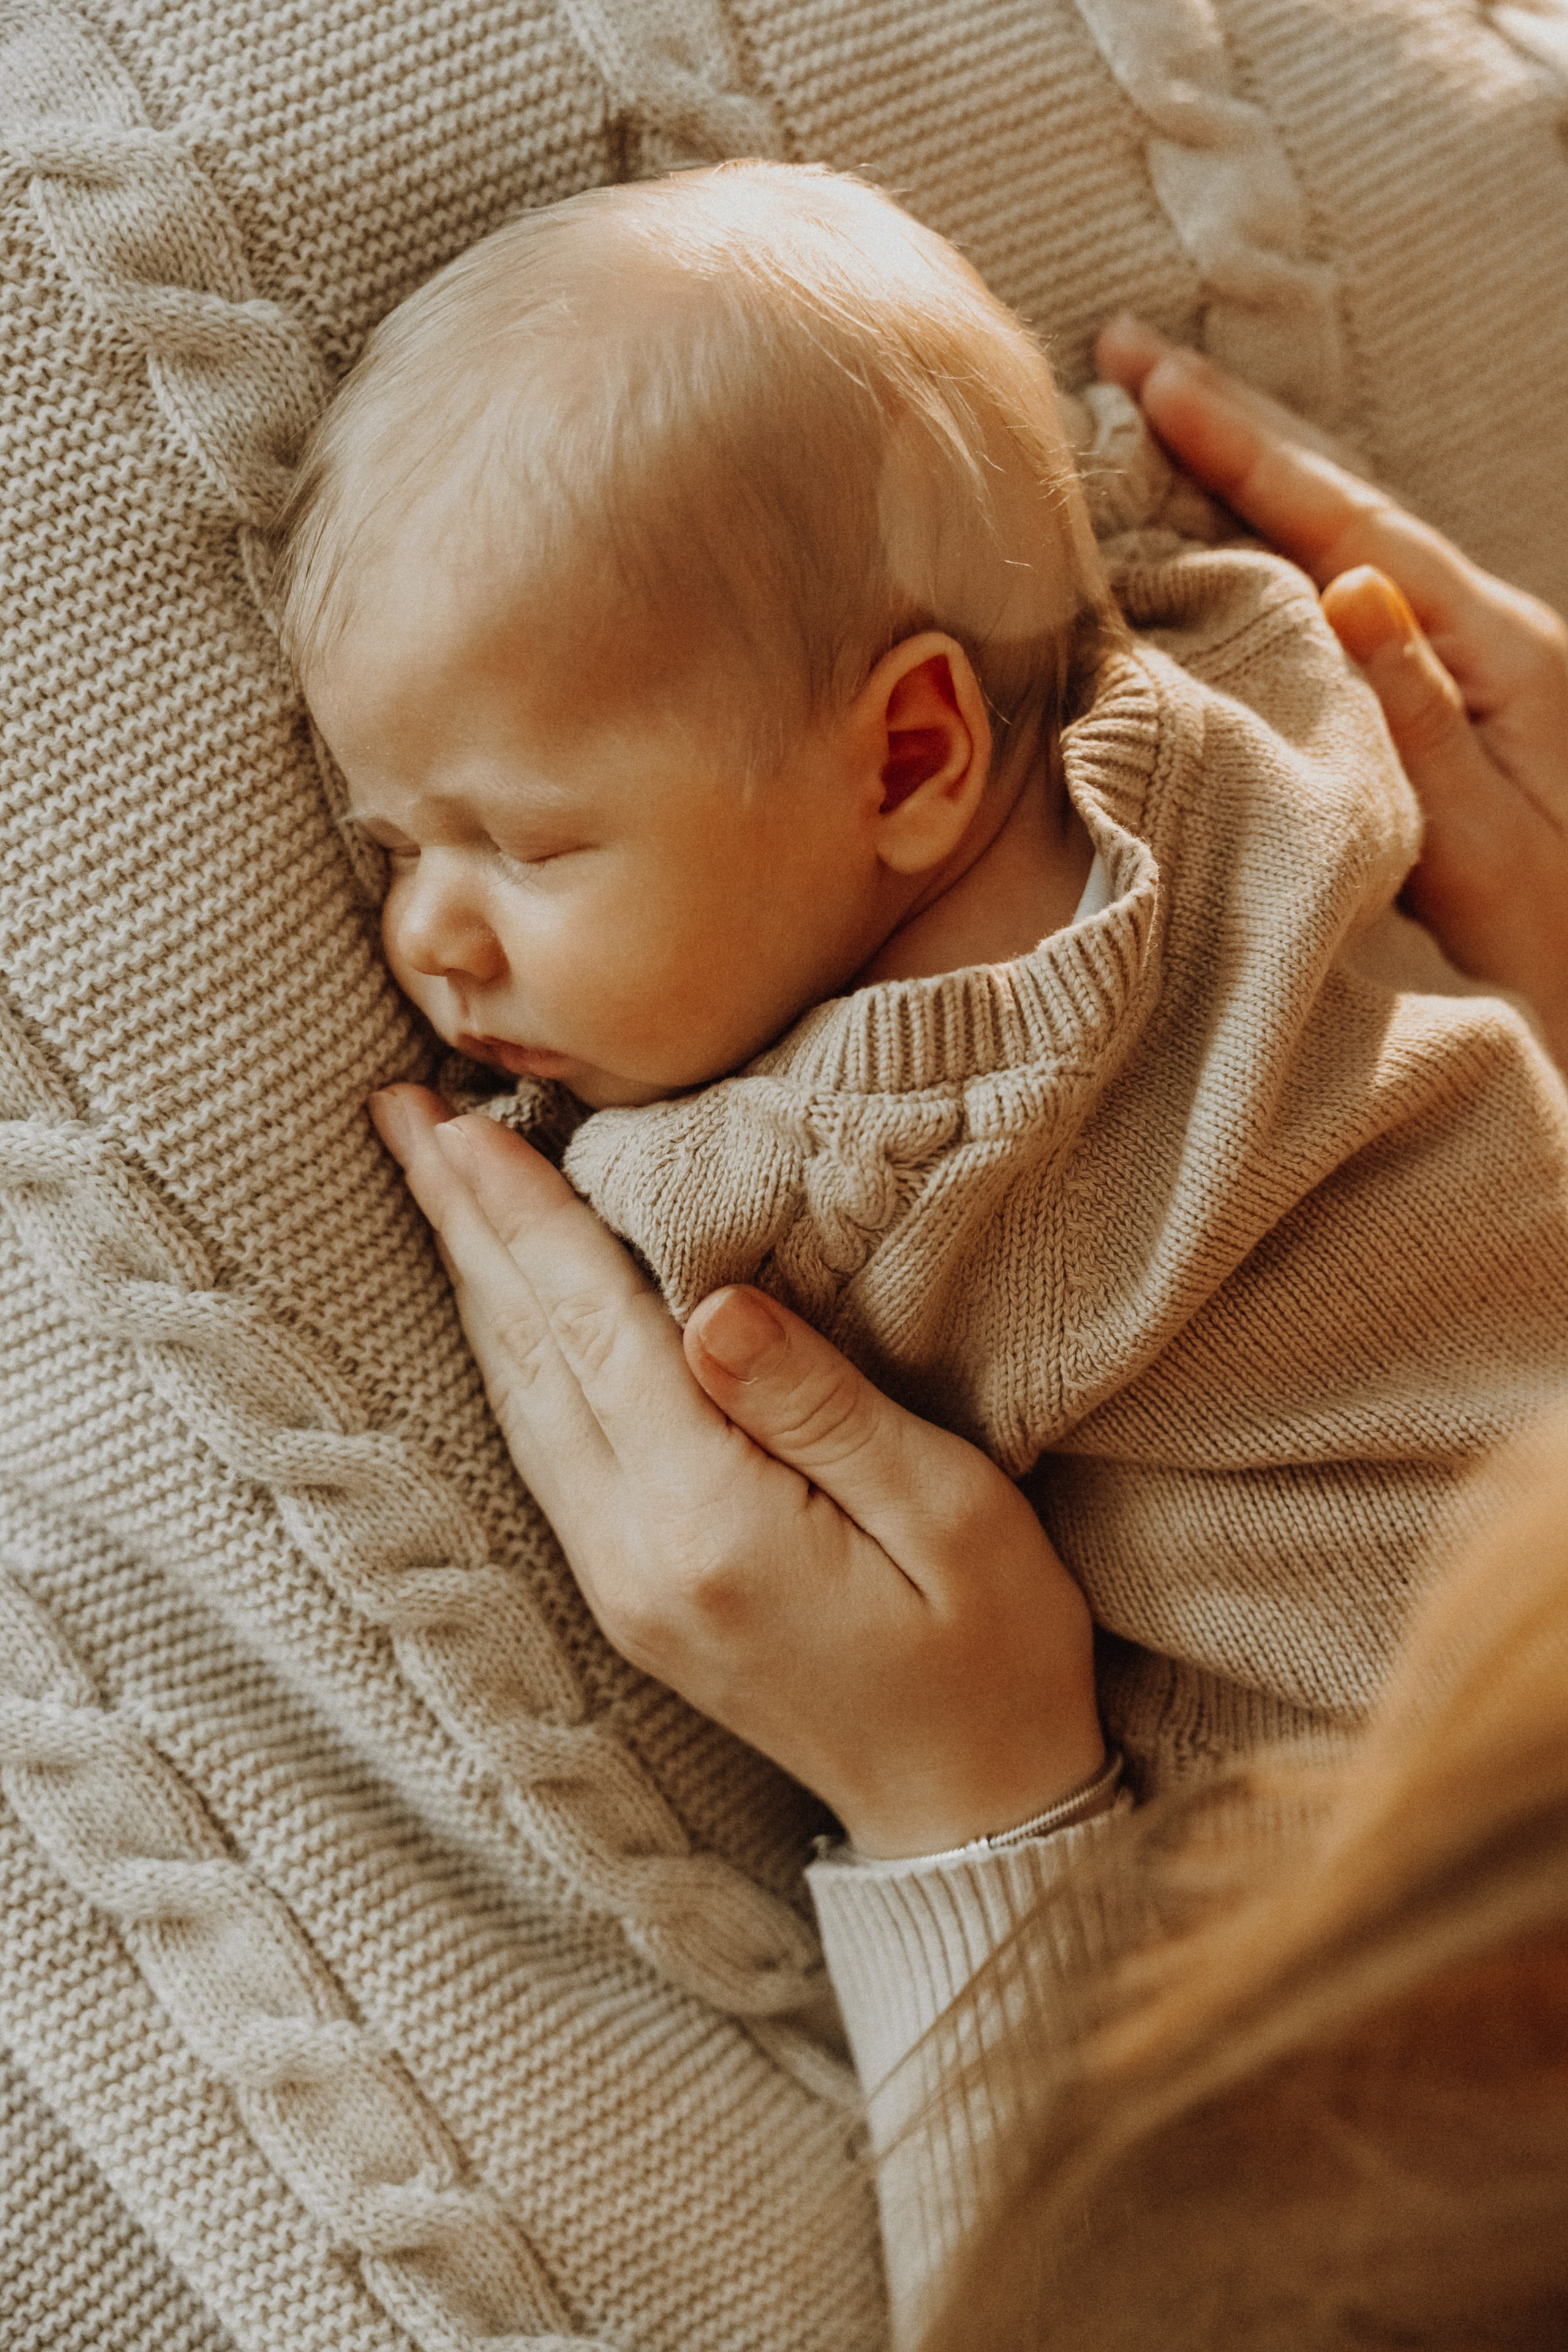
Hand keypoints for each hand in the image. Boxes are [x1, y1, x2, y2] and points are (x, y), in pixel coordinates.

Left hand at [368, 1084, 1104, 1860]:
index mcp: (714, 1524)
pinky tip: (498, 1308)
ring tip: (432, 1183)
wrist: (970, 1810)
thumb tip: (710, 1305)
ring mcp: (620, 1583)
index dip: (528, 1218)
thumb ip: (823, 1407)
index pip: (596, 1332)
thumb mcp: (953, 1514)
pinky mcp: (630, 1594)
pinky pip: (544, 1448)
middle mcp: (636, 1555)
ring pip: (520, 1401)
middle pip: (530, 1356)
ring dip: (473, 1283)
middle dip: (465, 1226)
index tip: (460, 1122)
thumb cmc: (994, 1652)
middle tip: (402, 1115)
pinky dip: (511, 1356)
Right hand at [1096, 315, 1567, 1071]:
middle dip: (1234, 426)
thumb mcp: (1480, 840)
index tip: (1153, 379)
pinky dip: (1279, 542)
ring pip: (1342, 537)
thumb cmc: (1548, 936)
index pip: (1348, 523)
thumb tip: (1349, 580)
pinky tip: (1236, 530)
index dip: (1246, 448)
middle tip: (1129, 351)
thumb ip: (1417, 710)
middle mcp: (1479, 633)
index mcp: (1493, 650)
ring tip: (1165, 413)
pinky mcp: (1444, 694)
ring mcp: (1465, 658)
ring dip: (1252, 472)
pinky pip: (1345, 591)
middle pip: (1342, 503)